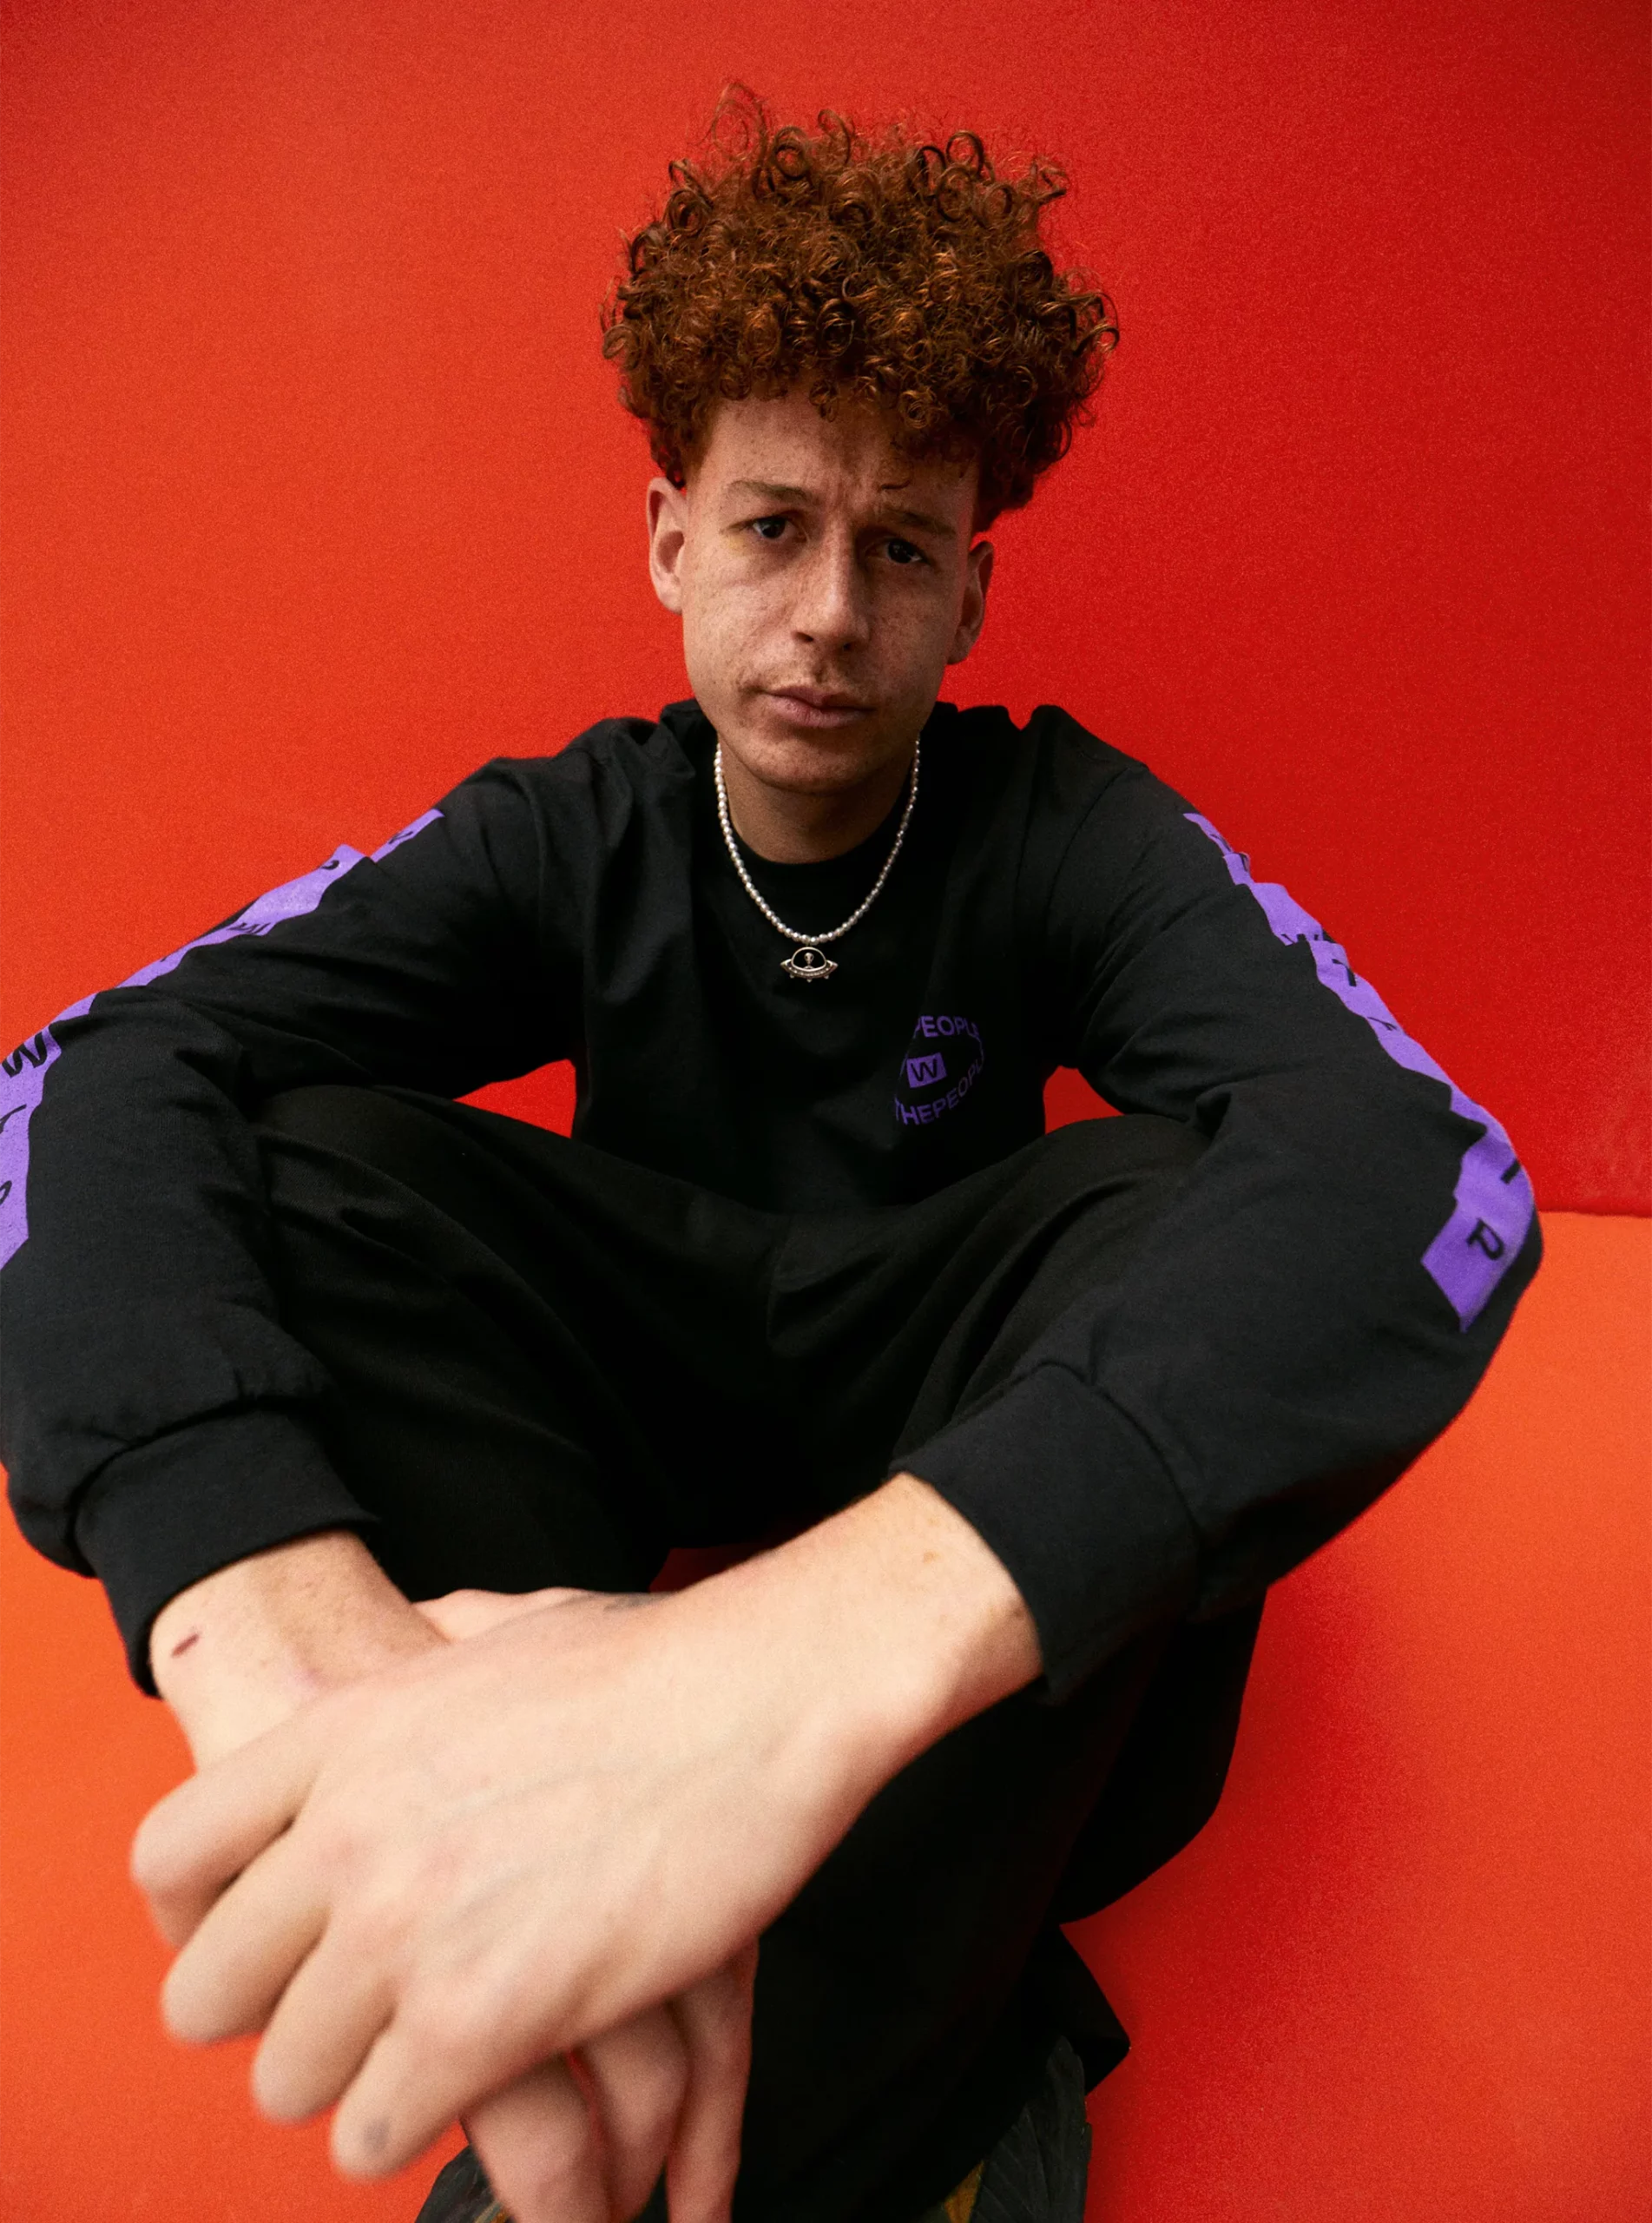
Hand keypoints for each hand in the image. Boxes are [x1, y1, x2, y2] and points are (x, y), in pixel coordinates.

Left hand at [148, 1550, 756, 2221]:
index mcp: (343, 1734)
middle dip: (267, 2021)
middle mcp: (346, 1835)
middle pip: (205, 1995)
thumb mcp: (510, 1624)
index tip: (242, 1948)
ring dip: (351, 2085)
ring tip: (414, 2071)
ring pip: (288, 2080)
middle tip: (336, 2025)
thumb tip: (420, 1628)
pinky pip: (377, 2132)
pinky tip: (467, 2100)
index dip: (191, 1921)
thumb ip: (438, 1641)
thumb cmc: (662, 1661)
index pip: (169, 1855)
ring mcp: (405, 1931)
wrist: (761, 1697)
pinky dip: (417, 2132)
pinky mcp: (481, 2022)